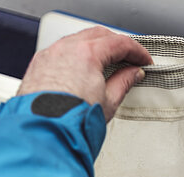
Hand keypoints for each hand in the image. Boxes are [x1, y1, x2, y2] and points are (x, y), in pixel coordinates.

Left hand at [17, 27, 152, 120]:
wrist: (44, 133)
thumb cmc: (71, 120)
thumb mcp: (108, 102)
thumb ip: (124, 82)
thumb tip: (133, 74)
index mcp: (87, 53)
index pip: (119, 43)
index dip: (137, 51)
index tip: (144, 60)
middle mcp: (66, 48)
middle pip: (98, 35)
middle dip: (116, 44)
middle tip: (129, 59)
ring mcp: (50, 54)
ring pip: (78, 39)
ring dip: (95, 47)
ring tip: (107, 64)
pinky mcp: (39, 64)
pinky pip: (61, 50)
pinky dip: (76, 54)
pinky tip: (83, 68)